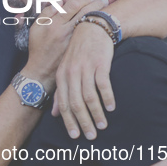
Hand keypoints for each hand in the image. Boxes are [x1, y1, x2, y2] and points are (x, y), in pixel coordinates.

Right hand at [23, 0, 108, 93]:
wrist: (41, 71)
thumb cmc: (38, 49)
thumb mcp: (35, 29)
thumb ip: (46, 14)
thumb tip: (58, 3)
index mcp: (54, 24)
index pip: (73, 6)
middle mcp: (65, 32)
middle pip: (84, 13)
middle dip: (96, 4)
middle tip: (104, 0)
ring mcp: (73, 42)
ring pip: (89, 24)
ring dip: (99, 15)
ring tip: (106, 9)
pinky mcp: (78, 50)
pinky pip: (90, 35)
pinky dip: (97, 28)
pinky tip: (103, 24)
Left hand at [52, 19, 114, 139]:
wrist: (92, 28)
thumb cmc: (79, 52)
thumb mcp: (66, 71)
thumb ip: (61, 92)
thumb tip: (54, 114)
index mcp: (62, 77)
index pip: (64, 104)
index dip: (69, 122)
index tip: (75, 136)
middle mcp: (71, 74)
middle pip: (76, 104)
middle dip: (83, 122)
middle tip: (91, 136)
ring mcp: (85, 68)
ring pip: (89, 97)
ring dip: (97, 114)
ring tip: (103, 126)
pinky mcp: (100, 64)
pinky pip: (103, 85)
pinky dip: (107, 98)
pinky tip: (111, 108)